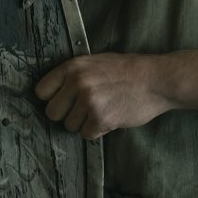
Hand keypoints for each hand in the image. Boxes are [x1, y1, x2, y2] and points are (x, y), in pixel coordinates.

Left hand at [34, 53, 169, 140]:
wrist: (156, 80)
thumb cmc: (127, 71)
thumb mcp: (95, 62)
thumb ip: (73, 75)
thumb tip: (52, 94)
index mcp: (73, 67)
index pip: (41, 91)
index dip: (52, 99)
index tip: (64, 101)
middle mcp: (77, 82)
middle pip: (52, 113)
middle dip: (67, 114)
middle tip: (85, 109)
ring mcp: (89, 101)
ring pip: (69, 126)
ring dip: (84, 123)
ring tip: (102, 110)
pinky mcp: (101, 119)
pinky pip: (86, 135)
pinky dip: (98, 131)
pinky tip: (111, 117)